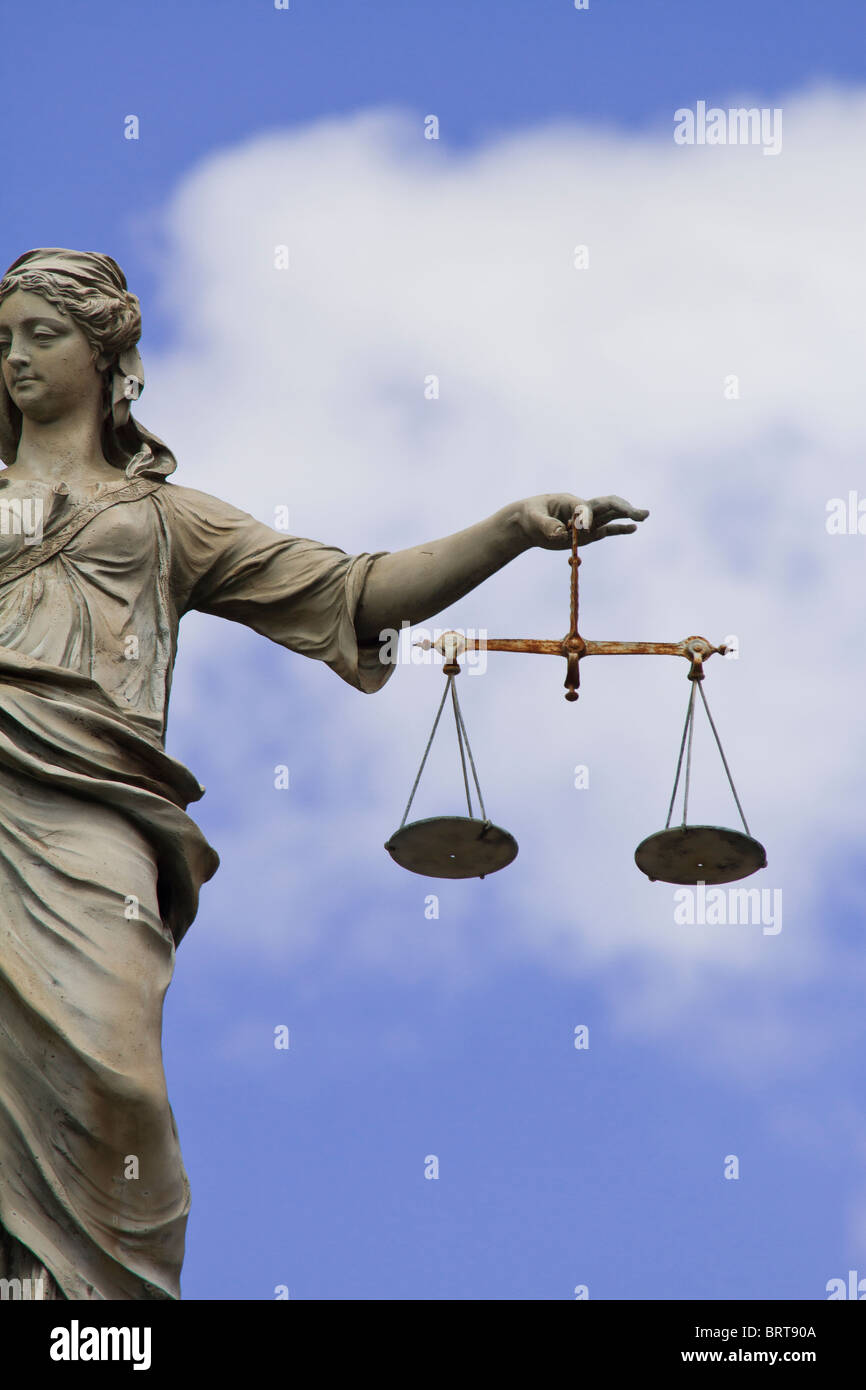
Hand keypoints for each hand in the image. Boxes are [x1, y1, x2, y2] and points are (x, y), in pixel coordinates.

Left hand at [515, 494, 648, 548]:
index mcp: (571, 501)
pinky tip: (633, 529)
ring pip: (612, 516)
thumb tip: (561, 534)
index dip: (585, 519)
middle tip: (641, 514)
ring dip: (628, 515)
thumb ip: (547, 525)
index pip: (586, 508)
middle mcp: (583, 510)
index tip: (576, 531)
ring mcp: (588, 522)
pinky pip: (607, 531)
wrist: (528, 524)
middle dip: (624, 509)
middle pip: (608, 505)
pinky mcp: (588, 534)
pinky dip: (620, 530)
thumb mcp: (534, 519)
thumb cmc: (530, 515)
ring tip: (644, 516)